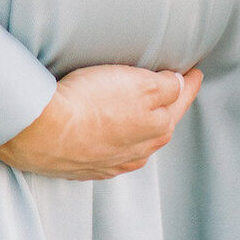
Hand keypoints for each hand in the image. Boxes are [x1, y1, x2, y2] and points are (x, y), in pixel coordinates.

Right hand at [0, 63, 203, 178]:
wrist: (43, 131)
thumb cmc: (91, 103)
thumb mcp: (139, 84)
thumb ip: (166, 86)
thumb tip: (181, 85)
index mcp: (156, 128)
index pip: (180, 102)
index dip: (189, 85)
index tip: (196, 73)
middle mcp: (138, 150)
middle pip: (161, 125)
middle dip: (170, 107)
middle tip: (175, 89)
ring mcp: (111, 162)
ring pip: (137, 142)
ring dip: (144, 126)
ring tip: (144, 111)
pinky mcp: (85, 165)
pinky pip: (112, 153)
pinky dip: (118, 141)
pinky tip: (113, 136)